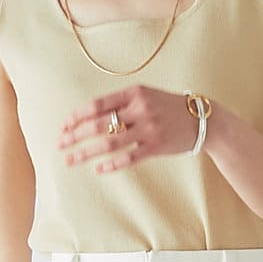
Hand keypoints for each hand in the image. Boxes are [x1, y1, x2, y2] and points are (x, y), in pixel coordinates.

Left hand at [56, 84, 200, 174]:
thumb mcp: (146, 95)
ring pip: (110, 142)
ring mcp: (149, 128)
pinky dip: (112, 164)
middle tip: (60, 144)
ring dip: (86, 152)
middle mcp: (140, 109)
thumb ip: (121, 103)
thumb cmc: (168, 107)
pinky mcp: (156, 146)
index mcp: (134, 92)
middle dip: (75, 135)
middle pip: (99, 124)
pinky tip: (98, 168)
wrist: (202, 120)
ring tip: (70, 160)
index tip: (63, 126)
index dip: (77, 116)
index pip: (97, 104)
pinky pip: (129, 157)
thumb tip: (89, 117)